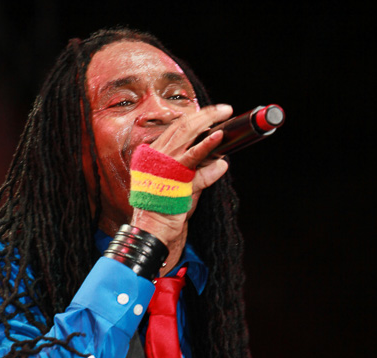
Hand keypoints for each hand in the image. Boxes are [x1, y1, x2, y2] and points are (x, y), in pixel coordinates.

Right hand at [131, 103, 231, 269]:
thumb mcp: (178, 184)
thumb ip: (195, 169)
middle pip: (182, 126)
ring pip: (187, 135)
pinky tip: (219, 138)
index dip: (195, 118)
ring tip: (224, 114)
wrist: (153, 229)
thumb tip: (220, 160)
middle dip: (205, 114)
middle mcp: (157, 156)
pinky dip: (208, 147)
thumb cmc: (165, 208)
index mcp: (151, 155)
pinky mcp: (177, 180)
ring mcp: (166, 167)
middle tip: (224, 109)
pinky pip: (195, 161)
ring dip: (207, 122)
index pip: (175, 128)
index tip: (212, 114)